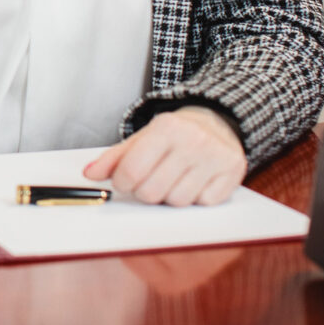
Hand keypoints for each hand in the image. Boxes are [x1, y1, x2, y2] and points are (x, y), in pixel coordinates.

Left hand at [83, 105, 246, 205]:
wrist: (217, 121)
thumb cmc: (174, 133)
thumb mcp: (142, 137)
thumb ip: (114, 157)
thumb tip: (90, 174)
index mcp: (165, 128)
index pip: (132, 171)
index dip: (123, 182)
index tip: (126, 180)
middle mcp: (193, 140)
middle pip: (153, 192)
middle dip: (146, 191)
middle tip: (151, 179)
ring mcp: (215, 157)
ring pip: (178, 201)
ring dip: (171, 195)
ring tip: (174, 178)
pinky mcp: (233, 172)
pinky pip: (204, 203)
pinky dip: (196, 197)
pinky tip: (195, 180)